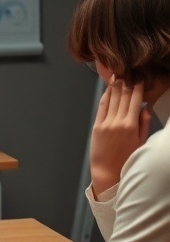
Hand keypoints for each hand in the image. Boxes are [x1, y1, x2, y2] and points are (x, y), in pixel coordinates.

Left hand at [90, 76, 151, 195]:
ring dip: (116, 84)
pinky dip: (106, 95)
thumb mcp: (141, 142)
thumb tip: (145, 107)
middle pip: (123, 95)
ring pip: (112, 98)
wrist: (107, 172)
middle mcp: (118, 121)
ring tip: (119, 73)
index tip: (139, 76)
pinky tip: (110, 87)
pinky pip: (102, 106)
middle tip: (128, 69)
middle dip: (127, 81)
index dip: (137, 86)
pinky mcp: (97, 125)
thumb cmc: (126, 159)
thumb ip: (144, 123)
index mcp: (131, 125)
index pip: (135, 99)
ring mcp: (106, 122)